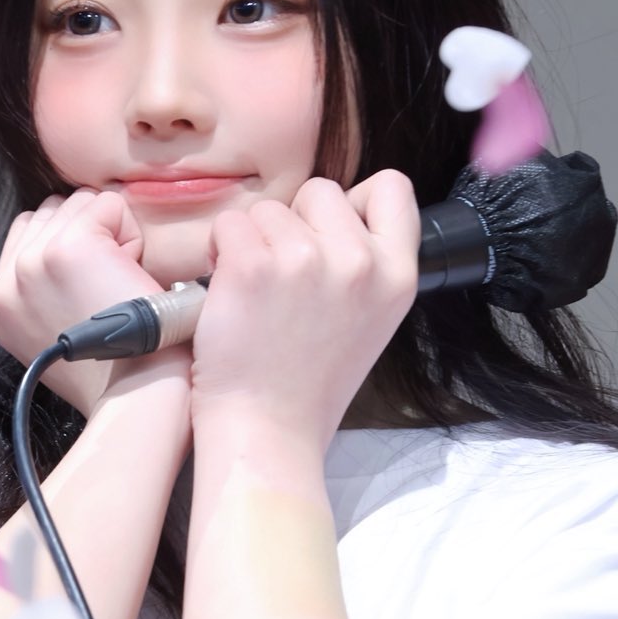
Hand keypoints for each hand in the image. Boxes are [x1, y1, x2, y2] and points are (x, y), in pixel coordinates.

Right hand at [0, 188, 171, 419]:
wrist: (136, 391)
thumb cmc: (114, 369)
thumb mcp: (54, 333)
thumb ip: (42, 291)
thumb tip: (60, 256)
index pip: (27, 231)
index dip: (69, 247)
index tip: (89, 289)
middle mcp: (7, 282)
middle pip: (51, 210)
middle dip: (87, 235)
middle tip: (106, 288)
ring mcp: (34, 261)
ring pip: (79, 202)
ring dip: (109, 234)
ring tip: (116, 282)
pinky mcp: (70, 246)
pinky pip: (108, 204)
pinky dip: (131, 234)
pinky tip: (129, 275)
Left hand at [189, 171, 421, 452]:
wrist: (267, 430)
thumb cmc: (308, 383)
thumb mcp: (370, 321)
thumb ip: (367, 264)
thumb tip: (343, 213)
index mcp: (398, 276)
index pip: (394, 188)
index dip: (356, 201)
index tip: (331, 233)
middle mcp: (360, 263)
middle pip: (321, 191)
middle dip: (296, 224)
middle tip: (284, 279)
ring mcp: (306, 261)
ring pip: (270, 209)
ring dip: (254, 241)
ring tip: (257, 295)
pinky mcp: (252, 266)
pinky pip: (229, 224)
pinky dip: (219, 252)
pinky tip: (229, 292)